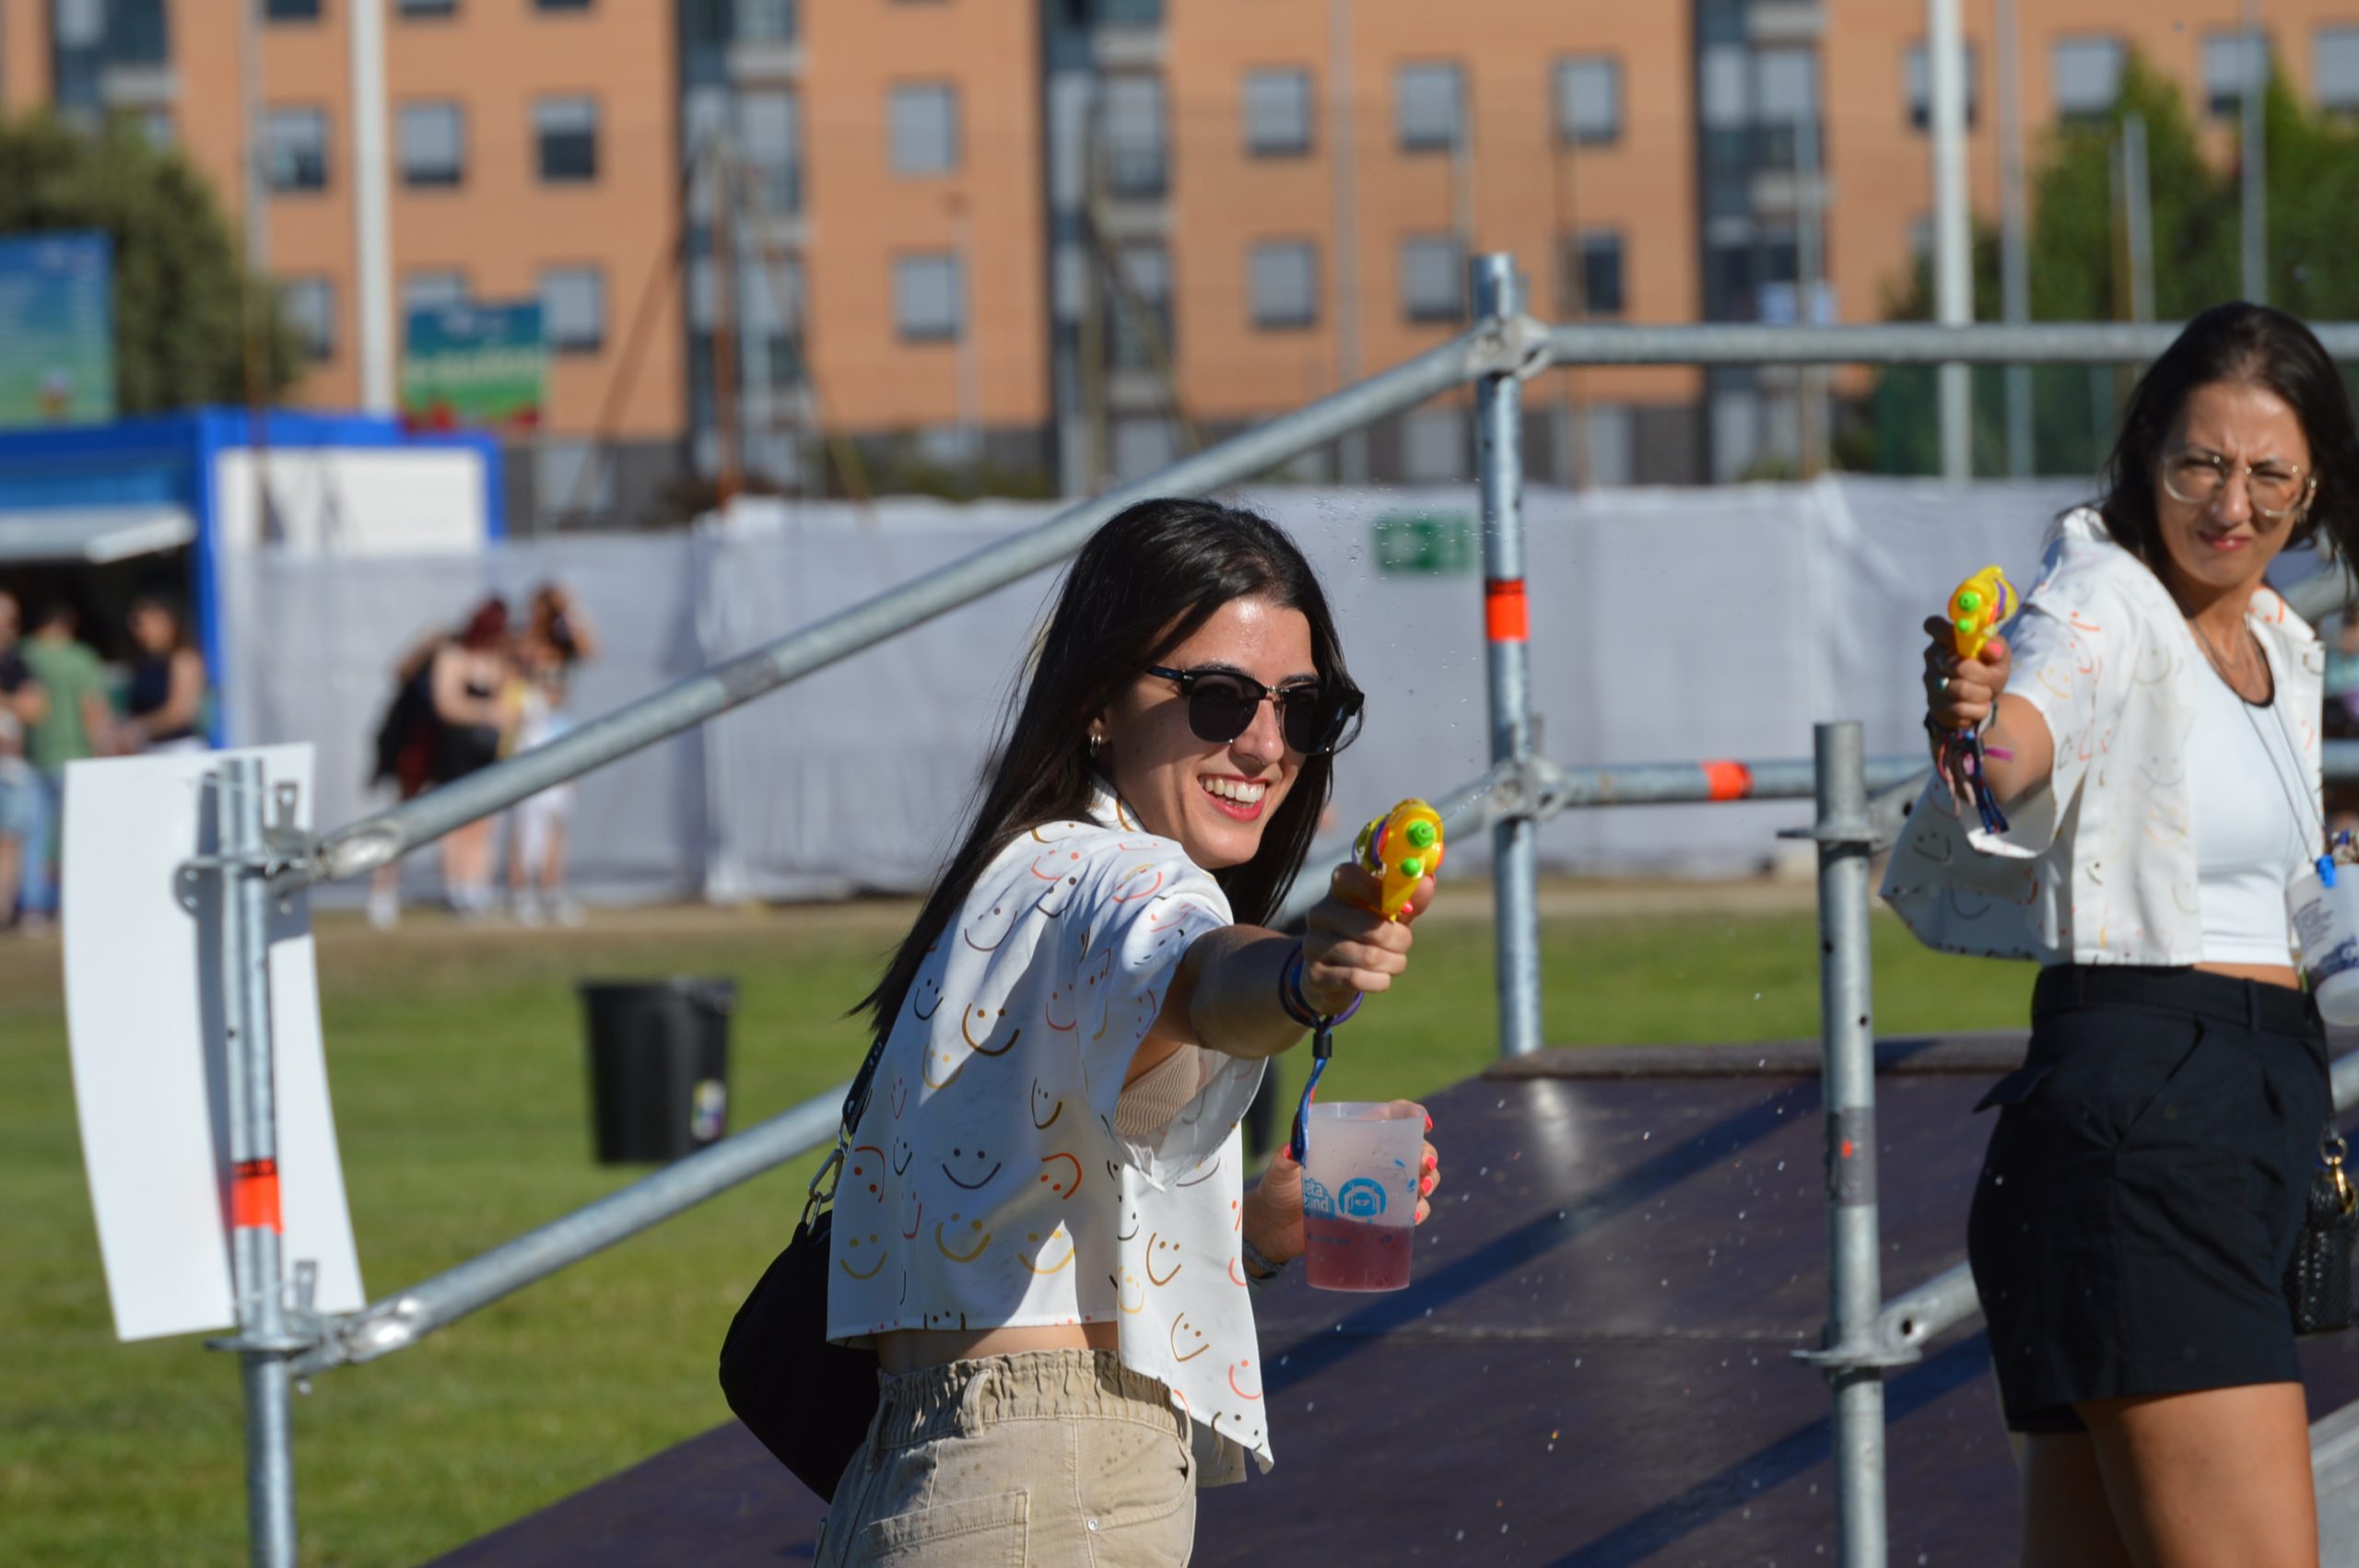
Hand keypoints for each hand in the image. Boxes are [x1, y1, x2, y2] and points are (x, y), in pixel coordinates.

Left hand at [1244, 1105, 1440, 1268]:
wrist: (1275, 1230)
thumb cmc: (1278, 1191)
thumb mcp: (1280, 1171)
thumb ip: (1285, 1159)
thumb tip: (1291, 1151)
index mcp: (1352, 1140)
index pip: (1389, 1118)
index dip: (1411, 1115)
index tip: (1423, 1123)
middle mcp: (1371, 1163)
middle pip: (1412, 1150)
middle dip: (1426, 1153)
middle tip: (1423, 1165)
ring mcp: (1378, 1191)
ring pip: (1418, 1181)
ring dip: (1428, 1182)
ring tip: (1423, 1190)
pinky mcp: (1379, 1218)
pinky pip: (1409, 1213)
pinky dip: (1418, 1213)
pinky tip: (1413, 1217)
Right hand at [1299, 862, 1433, 1016]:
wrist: (1333, 976)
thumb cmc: (1367, 936)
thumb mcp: (1388, 916)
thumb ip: (1408, 900)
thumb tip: (1428, 881)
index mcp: (1338, 890)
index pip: (1350, 877)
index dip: (1378, 890)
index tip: (1402, 907)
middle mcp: (1320, 913)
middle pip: (1372, 926)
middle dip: (1400, 940)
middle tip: (1404, 944)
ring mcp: (1313, 944)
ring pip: (1369, 956)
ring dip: (1393, 963)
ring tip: (1394, 962)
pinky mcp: (1315, 975)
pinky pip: (1357, 979)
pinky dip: (1379, 981)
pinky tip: (1380, 978)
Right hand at [1921, 617, 2010, 792]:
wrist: (1984, 713)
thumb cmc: (1990, 677)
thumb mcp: (2000, 662)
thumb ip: (1998, 651)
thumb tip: (1993, 649)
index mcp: (1945, 643)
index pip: (1934, 626)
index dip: (1944, 630)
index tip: (1957, 637)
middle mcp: (1931, 663)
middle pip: (1955, 666)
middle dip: (1979, 678)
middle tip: (1988, 685)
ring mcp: (1930, 689)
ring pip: (1956, 691)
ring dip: (1978, 699)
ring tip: (1983, 702)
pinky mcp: (1934, 713)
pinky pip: (1954, 713)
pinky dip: (1972, 715)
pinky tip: (1974, 715)